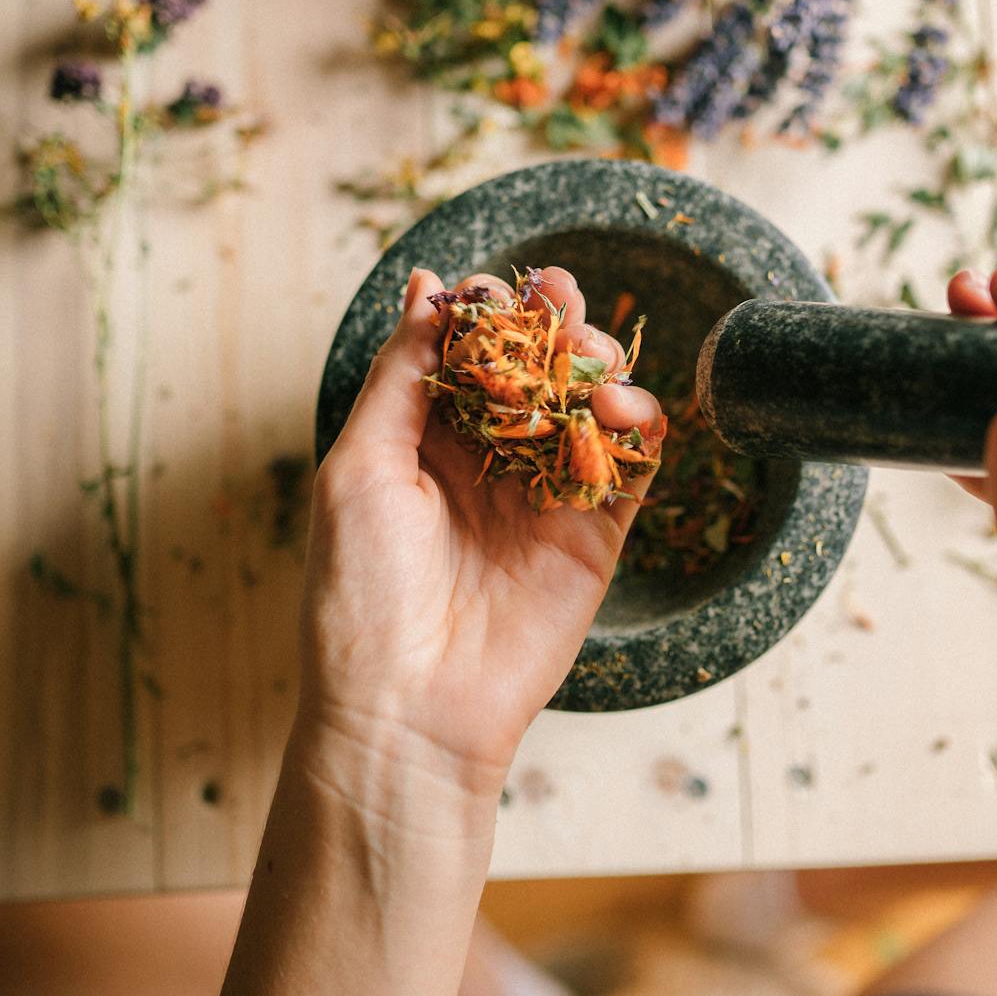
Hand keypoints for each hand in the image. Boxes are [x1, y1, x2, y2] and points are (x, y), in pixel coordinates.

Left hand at [299, 266, 663, 802]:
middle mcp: (490, 463)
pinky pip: (633, 463)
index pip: (469, 354)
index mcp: (425, 443)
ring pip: (591, 403)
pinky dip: (638, 421)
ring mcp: (547, 498)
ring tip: (586, 349)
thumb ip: (402, 376)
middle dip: (550, 320)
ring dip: (597, 360)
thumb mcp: (359, 466)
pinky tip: (616, 403)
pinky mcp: (596, 536)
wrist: (408, 709)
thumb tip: (426, 288)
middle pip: (538, 368)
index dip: (485, 311)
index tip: (491, 286)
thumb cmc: (361, 593)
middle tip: (556, 290)